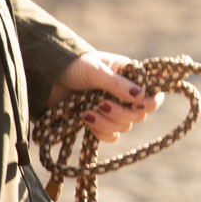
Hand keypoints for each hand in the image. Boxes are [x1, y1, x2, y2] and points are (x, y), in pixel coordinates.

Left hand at [48, 51, 165, 142]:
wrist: (48, 79)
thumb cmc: (74, 66)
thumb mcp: (96, 70)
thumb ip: (117, 84)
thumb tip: (139, 96)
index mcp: (131, 77)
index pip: (153, 93)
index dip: (150, 102)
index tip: (136, 104)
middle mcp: (125, 95)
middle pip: (139, 114)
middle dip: (121, 113)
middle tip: (102, 104)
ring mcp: (113, 110)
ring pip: (124, 126)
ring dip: (106, 122)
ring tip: (87, 112)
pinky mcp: (99, 123)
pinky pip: (110, 135)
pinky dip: (100, 131)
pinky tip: (85, 119)